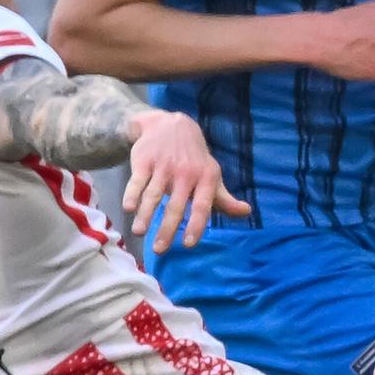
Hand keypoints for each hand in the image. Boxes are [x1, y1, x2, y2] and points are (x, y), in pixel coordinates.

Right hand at [123, 111, 252, 252]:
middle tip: (159, 250)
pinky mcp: (144, 160)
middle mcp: (185, 173)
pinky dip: (132, 194)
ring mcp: (163, 166)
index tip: (189, 244)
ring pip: (154, 194)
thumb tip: (246, 212)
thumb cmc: (194, 159)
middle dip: (167, 228)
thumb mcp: (211, 175)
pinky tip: (128, 208)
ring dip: (146, 214)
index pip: (202, 206)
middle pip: (175, 205)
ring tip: (139, 232)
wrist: (171, 124)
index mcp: (205, 178)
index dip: (196, 225)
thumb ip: (224, 198)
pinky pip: (138, 180)